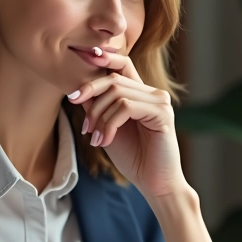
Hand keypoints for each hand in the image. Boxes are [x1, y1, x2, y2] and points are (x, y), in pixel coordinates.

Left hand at [67, 48, 185, 197]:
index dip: (103, 58)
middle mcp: (153, 93)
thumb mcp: (107, 128)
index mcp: (141, 94)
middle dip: (90, 96)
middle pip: (114, 79)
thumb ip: (97, 107)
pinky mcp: (162, 113)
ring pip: (118, 93)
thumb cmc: (133, 158)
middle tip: (83, 122)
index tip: (83, 58)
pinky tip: (104, 141)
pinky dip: (109, 124)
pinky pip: (126, 107)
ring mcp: (160, 101)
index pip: (122, 64)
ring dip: (99, 117)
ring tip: (94, 138)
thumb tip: (78, 89)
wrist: (154, 183)